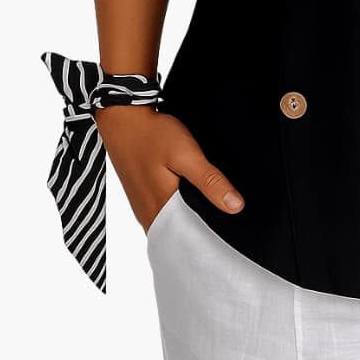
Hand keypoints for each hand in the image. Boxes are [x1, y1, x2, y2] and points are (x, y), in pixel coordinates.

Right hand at [94, 105, 245, 233]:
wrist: (124, 119)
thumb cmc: (154, 135)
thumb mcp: (187, 155)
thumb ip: (210, 182)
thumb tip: (235, 207)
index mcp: (160, 210)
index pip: (188, 240)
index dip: (209, 239)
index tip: (230, 235)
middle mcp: (148, 214)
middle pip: (179, 234)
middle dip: (200, 231)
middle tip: (225, 223)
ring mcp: (142, 206)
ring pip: (170, 224)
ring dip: (188, 220)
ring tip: (211, 211)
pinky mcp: (141, 195)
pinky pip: (162, 213)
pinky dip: (177, 211)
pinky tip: (190, 199)